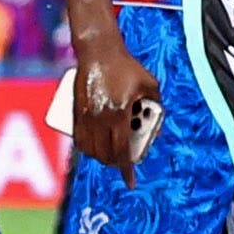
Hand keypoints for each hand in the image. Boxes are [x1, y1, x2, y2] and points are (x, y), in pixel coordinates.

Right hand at [71, 32, 162, 174]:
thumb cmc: (127, 67)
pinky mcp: (76, 111)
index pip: (122, 151)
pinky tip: (95, 148)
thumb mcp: (150, 84)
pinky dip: (87, 148)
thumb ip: (157, 105)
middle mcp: (100, 118)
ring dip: (100, 157)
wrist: (99, 51)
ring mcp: (86, 116)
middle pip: (106, 154)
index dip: (126, 170)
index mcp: (119, 114)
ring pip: (90, 150)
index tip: (131, 182)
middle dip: (115, 164)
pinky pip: (79, 139)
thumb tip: (157, 129)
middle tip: (124, 164)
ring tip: (110, 156)